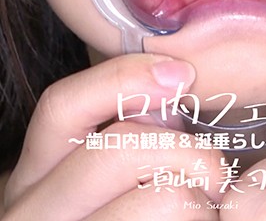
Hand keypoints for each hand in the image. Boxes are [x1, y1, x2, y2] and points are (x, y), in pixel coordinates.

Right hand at [3, 54, 221, 219]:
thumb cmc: (114, 217)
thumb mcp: (100, 179)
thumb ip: (127, 136)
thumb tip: (174, 84)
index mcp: (35, 179)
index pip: (61, 108)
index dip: (122, 79)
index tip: (182, 74)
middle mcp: (34, 215)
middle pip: (118, 151)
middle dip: (187, 152)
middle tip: (215, 173)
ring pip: (161, 199)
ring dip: (200, 201)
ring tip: (206, 212)